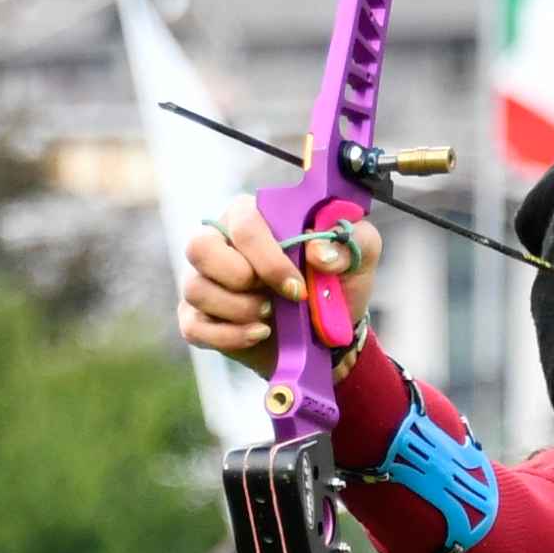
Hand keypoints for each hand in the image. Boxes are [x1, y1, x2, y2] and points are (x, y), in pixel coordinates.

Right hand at [180, 206, 379, 378]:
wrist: (327, 335)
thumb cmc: (335, 283)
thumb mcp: (359, 255)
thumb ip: (351, 242)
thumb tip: (319, 253)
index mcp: (252, 216)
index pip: (243, 223)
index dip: (268, 258)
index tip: (297, 288)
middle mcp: (219, 243)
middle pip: (199, 247)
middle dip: (240, 279)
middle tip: (273, 299)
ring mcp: (202, 280)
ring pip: (196, 289)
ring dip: (239, 310)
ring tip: (270, 317)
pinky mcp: (196, 317)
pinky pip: (193, 326)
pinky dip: (229, 336)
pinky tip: (258, 334)